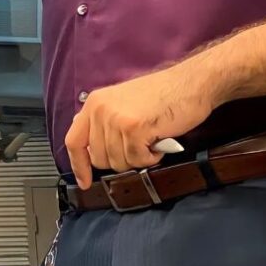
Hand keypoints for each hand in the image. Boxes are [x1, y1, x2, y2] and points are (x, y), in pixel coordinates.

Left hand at [64, 61, 217, 189]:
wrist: (192, 82)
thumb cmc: (164, 94)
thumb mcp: (122, 103)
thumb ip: (104, 122)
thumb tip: (88, 145)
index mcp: (94, 103)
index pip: (74, 141)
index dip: (79, 165)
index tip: (84, 182)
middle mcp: (100, 110)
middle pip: (99, 159)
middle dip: (121, 159)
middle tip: (140, 144)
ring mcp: (115, 119)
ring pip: (118, 162)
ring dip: (139, 157)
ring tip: (151, 138)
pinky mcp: (133, 129)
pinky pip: (137, 160)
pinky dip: (151, 157)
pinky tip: (159, 141)